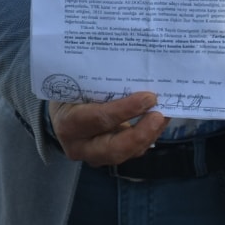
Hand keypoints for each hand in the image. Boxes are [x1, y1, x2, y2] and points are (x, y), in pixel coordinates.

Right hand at [49, 91, 166, 166]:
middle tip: (159, 116)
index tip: (148, 97)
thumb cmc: (69, 93)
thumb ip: (98, 82)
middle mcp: (80, 146)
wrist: (60, 113)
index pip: (99, 119)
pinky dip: (148, 136)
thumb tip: (133, 67)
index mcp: (69, 123)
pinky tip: (159, 120)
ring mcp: (95, 156)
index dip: (125, 110)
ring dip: (149, 135)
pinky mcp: (108, 157)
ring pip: (126, 153)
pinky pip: (132, 151)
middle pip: (114, 149)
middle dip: (141, 134)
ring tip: (165, 115)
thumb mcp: (76, 85)